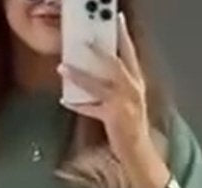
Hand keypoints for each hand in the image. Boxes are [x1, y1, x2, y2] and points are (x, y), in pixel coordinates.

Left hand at [59, 13, 169, 187]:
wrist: (139, 153)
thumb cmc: (132, 129)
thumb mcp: (130, 103)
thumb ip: (118, 87)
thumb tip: (96, 74)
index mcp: (137, 84)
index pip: (131, 54)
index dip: (123, 36)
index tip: (117, 20)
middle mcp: (133, 90)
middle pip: (114, 63)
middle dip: (97, 50)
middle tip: (82, 39)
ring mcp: (124, 103)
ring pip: (98, 83)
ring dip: (78, 75)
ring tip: (62, 67)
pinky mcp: (113, 117)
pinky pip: (91, 108)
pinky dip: (78, 105)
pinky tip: (66, 100)